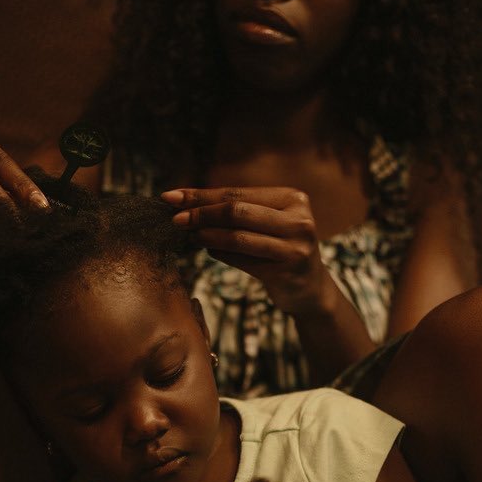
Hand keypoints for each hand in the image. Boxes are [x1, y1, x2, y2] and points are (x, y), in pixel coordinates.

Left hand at [161, 186, 331, 315]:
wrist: (311, 289)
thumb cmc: (281, 250)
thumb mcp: (269, 223)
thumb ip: (240, 211)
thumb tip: (188, 204)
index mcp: (292, 198)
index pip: (237, 193)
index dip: (202, 195)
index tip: (171, 197)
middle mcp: (297, 219)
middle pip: (237, 211)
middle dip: (201, 214)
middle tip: (175, 220)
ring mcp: (294, 246)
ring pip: (238, 237)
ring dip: (208, 236)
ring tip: (190, 236)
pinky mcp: (287, 270)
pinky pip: (244, 260)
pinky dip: (222, 255)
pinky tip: (209, 250)